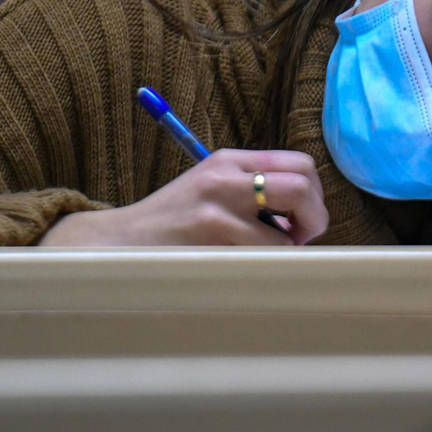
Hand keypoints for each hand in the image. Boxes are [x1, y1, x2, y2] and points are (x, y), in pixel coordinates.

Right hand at [38, 149, 328, 247]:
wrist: (117, 242)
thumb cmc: (171, 222)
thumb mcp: (209, 188)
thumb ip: (252, 190)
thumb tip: (304, 214)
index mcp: (228, 161)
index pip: (299, 164)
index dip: (313, 194)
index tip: (302, 218)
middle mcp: (225, 177)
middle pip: (302, 186)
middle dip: (314, 218)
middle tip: (299, 239)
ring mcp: (217, 210)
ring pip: (284, 234)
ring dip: (284, 253)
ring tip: (262, 259)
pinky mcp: (209, 241)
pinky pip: (259, 260)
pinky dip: (263, 269)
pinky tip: (242, 270)